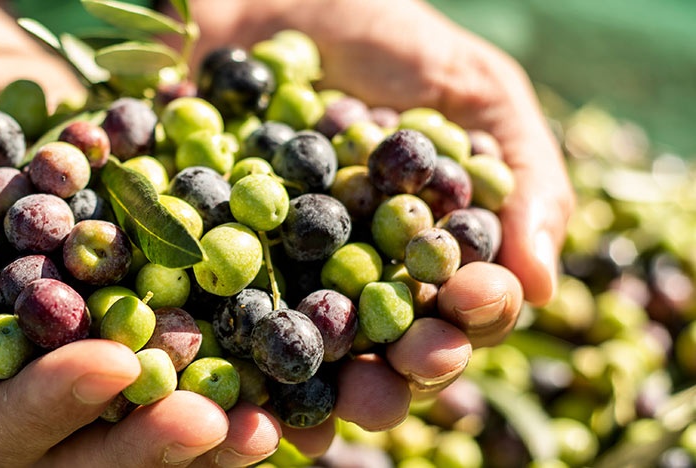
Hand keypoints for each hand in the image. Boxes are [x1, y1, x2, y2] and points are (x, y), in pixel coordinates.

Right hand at [0, 0, 282, 464]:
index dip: (52, 406)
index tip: (110, 361)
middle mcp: (12, 406)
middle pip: (81, 451)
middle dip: (143, 440)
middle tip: (212, 419)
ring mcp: (72, 372)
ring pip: (137, 425)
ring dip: (202, 429)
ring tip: (261, 419)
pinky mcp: (126, 327)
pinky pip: (179, 363)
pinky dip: (229, 370)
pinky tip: (276, 372)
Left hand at [176, 0, 572, 455]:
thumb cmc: (378, 32)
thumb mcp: (470, 86)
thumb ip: (521, 176)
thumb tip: (543, 286)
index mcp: (425, 247)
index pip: (459, 305)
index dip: (468, 320)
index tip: (463, 314)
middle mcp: (356, 273)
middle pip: (385, 347)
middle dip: (394, 373)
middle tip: (392, 384)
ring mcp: (281, 272)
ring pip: (308, 351)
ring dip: (320, 388)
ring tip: (326, 409)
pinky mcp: (208, 258)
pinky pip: (218, 316)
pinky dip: (229, 349)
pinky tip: (238, 381)